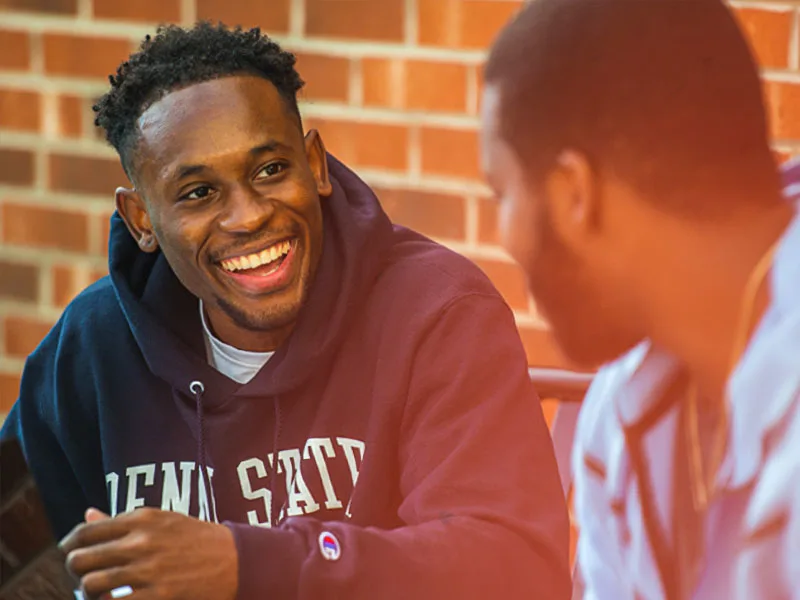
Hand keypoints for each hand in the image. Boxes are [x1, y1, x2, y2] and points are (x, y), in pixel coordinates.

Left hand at [60, 507, 237, 599]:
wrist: (234, 560)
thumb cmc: (196, 539)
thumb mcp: (162, 520)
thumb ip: (122, 521)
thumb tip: (88, 515)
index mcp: (142, 518)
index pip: (86, 531)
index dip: (70, 544)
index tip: (70, 552)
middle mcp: (140, 542)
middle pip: (80, 559)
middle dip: (75, 570)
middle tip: (82, 574)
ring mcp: (148, 570)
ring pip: (90, 585)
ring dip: (87, 592)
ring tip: (96, 592)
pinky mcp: (157, 596)